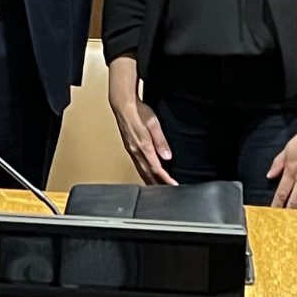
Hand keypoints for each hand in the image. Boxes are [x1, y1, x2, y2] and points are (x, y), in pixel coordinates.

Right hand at [106, 70, 175, 186]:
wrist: (123, 105)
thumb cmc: (138, 112)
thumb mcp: (154, 124)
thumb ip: (161, 141)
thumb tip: (167, 156)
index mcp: (143, 146)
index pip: (156, 168)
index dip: (166, 179)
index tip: (174, 185)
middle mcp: (136, 151)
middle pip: (148, 173)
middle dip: (158, 184)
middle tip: (168, 191)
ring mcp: (132, 150)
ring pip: (142, 171)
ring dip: (151, 180)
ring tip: (159, 187)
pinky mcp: (130, 148)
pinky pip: (138, 165)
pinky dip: (144, 173)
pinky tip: (147, 174)